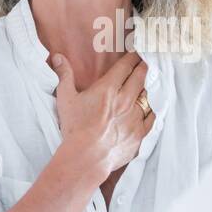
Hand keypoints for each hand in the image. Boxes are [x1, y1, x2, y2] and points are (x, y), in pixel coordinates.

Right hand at [51, 51, 153, 177]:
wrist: (86, 158)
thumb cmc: (74, 128)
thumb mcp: (65, 99)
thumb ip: (64, 76)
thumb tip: (58, 58)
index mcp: (108, 89)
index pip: (125, 67)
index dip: (133, 57)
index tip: (137, 53)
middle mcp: (125, 100)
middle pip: (140, 77)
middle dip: (144, 67)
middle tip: (147, 62)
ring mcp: (135, 117)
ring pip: (148, 96)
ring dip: (148, 89)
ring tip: (150, 84)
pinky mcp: (140, 134)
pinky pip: (152, 117)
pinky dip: (152, 110)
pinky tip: (151, 107)